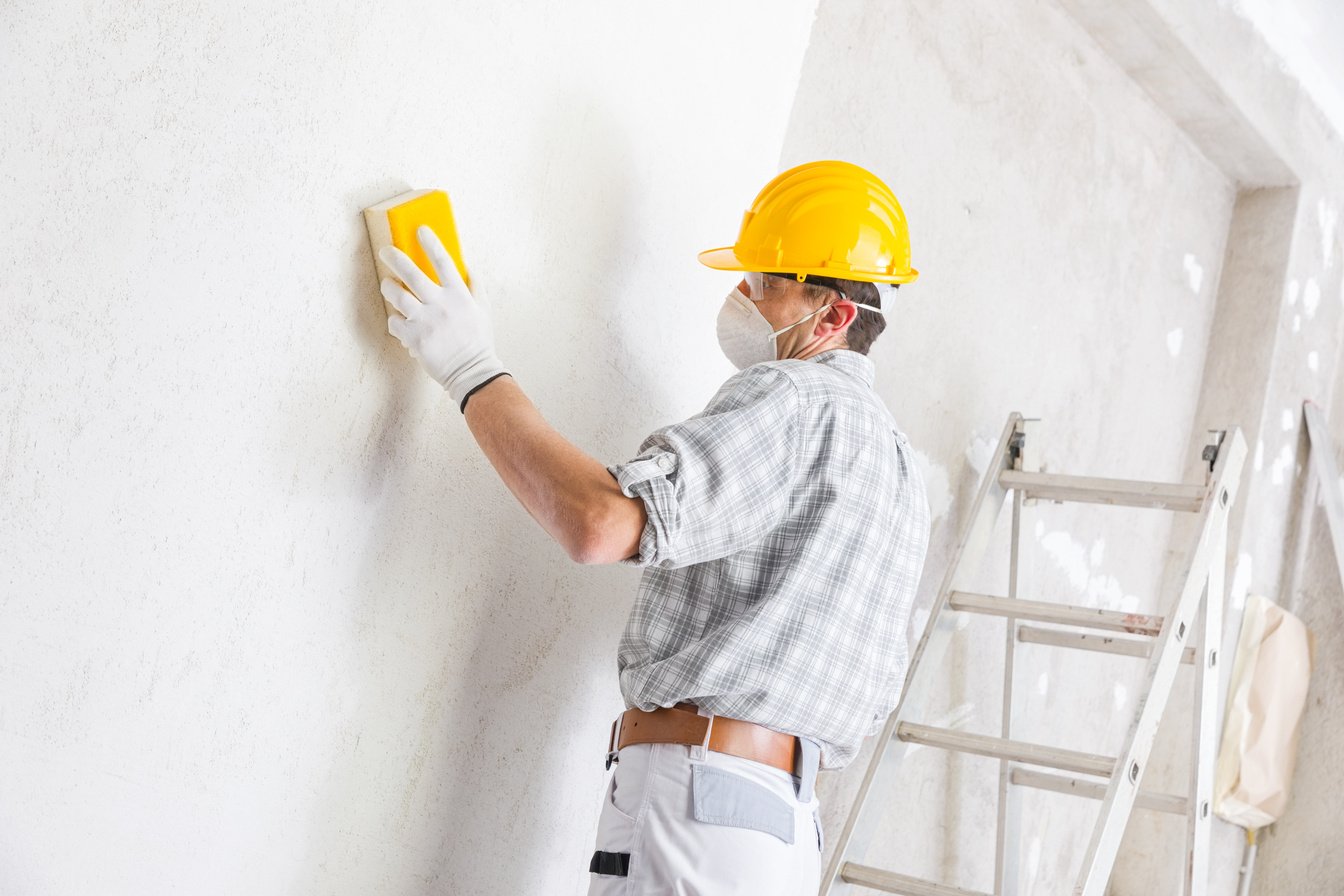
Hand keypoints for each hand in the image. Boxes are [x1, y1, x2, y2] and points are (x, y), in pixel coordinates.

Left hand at [379, 226, 506, 406]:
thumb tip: (467, 264)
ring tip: (387, 285)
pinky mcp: (414, 338)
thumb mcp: (483, 310)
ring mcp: (426, 322)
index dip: (431, 243)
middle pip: (412, 274)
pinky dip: (395, 321)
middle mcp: (442, 305)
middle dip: (395, 258)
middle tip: (385, 250)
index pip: (444, 262)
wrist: (471, 372)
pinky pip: (394, 321)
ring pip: (396, 295)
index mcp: (460, 295)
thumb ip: (474, 286)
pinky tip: (400, 322)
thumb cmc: (478, 341)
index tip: (421, 230)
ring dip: (388, 287)